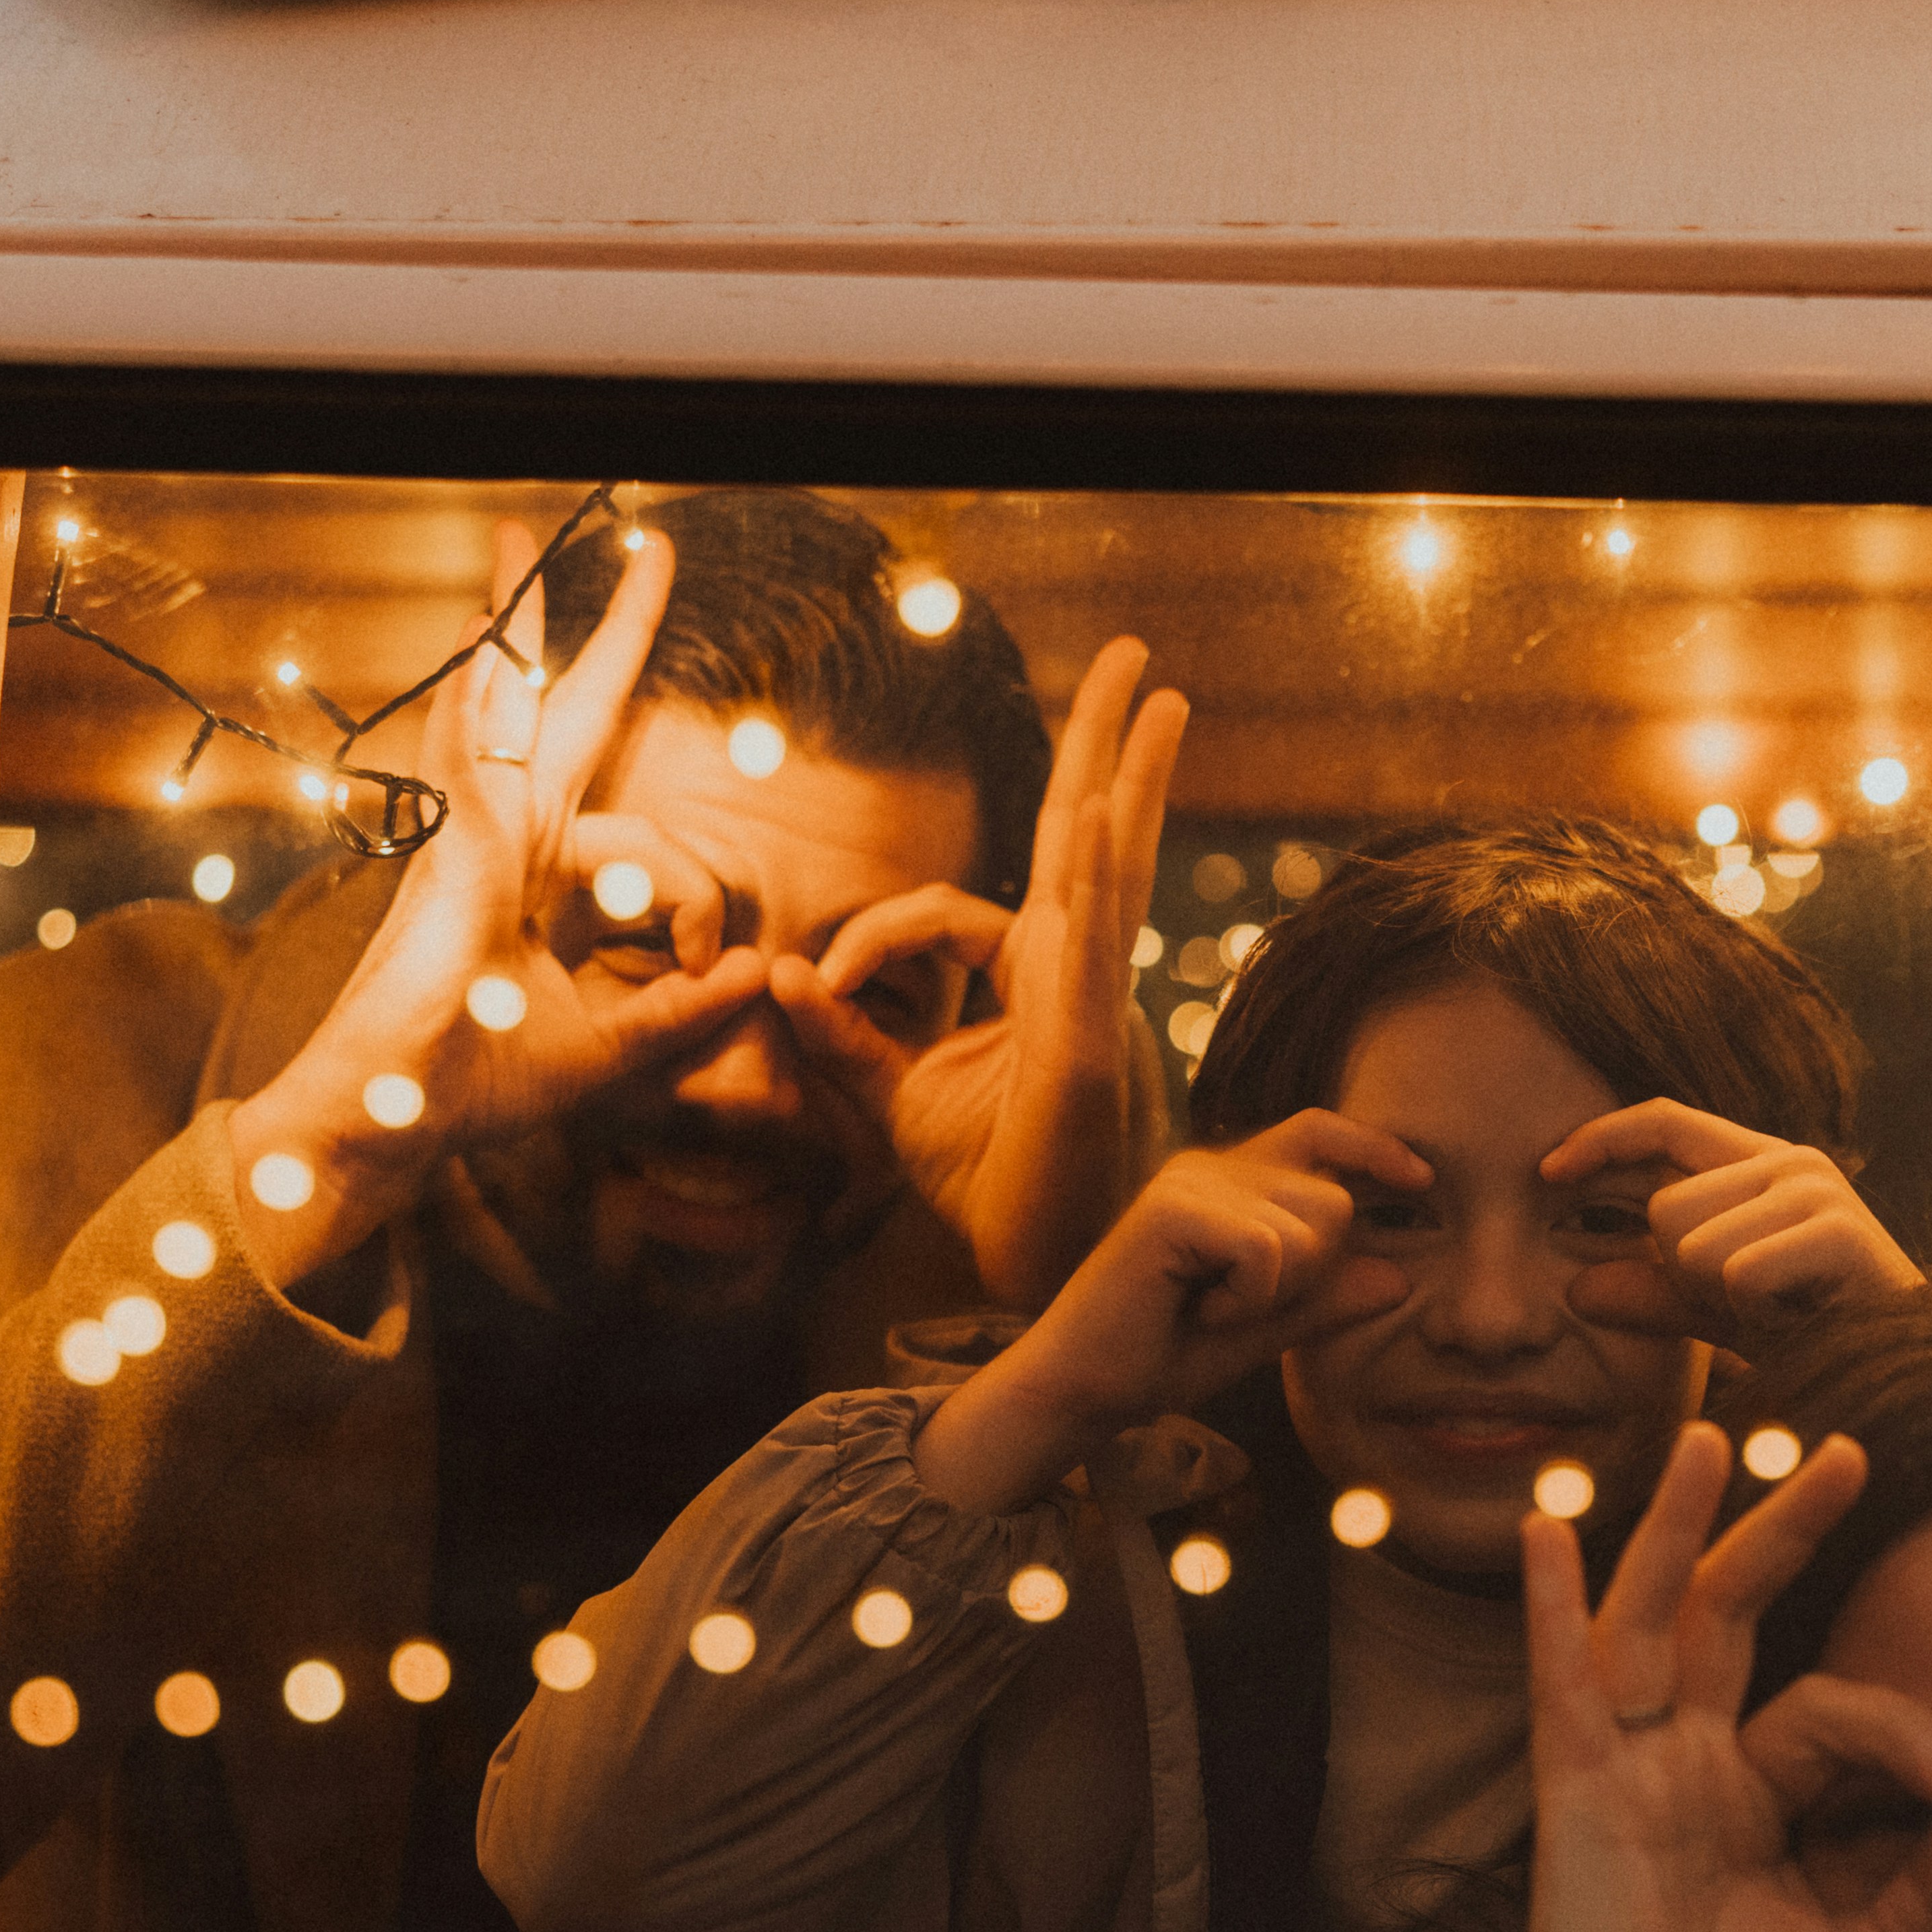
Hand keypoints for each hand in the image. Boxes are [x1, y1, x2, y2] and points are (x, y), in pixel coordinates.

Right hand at [223, 528, 768, 1288]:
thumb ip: (681, 1013)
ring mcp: (472, 845)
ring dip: (516, 632)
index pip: (645, 841)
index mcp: (544, 883)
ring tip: (517, 547)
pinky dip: (475, 704)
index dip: (698, 902)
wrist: (390, 1120)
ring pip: (509, 715)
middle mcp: (509, 846)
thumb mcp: (610, 1049)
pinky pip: (469, 767)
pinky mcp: (451, 862)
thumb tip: (757, 971)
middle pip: (565, 719)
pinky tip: (486, 641)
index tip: (707, 965)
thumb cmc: (478, 1086)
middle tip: (644, 551)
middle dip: (603, 637)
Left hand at [776, 637, 1182, 1309]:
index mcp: (1035, 986)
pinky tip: (1115, 803)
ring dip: (1129, 771)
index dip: (871, 934)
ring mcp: (1095, 1000)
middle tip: (1137, 659)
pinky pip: (1097, 935)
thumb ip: (843, 1040)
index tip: (810, 985)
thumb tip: (775, 978)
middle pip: (1088, 837)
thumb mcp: (892, 1104)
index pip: (952, 915)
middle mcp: (1076, 977)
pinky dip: (1105, 865)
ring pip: (1111, 864)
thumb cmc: (989, 1190)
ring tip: (1155, 691)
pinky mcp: (1091, 1038)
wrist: (1038, 1272)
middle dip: (1105, 745)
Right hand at [912, 1113, 1423, 1513]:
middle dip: (1315, 1271)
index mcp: (1230, 1180)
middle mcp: (1210, 1165)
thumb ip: (1325, 1301)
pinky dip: (1248, 1300)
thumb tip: (1400, 1278)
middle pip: (1333, 1200)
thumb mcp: (1264, 1330)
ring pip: (1309, 1230)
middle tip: (1242, 1305)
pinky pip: (1268, 1253)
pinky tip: (1197, 1311)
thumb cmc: (1163, 1355)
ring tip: (1212, 1307)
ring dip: (1277, 1293)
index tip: (1423, 1181)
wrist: (1082, 1388)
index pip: (1318, 1132)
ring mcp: (1189, 1181)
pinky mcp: (1172, 1209)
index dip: (1374, 1147)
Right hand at [1448, 1421, 1931, 1931]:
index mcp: (1754, 1801)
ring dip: (1681, 1532)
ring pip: (1654, 1624)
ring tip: (1710, 1441)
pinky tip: (1545, 1534)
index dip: (1905, 1731)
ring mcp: (1628, 1774)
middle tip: (1848, 1451)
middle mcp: (1688, 1768)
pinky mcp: (1578, 1800)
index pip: (1834, 1713)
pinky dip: (1550, 1609)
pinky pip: (1563, 1689)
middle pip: (1735, 1618)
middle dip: (1786, 1530)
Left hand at [1547, 1101, 1920, 1350]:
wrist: (1902, 1376)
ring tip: (1776, 1309)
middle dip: (1681, 1272)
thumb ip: (1655, 1297)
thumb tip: (1577, 1290)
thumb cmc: (1814, 1338)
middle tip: (1747, 1301)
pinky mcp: (1838, 1232)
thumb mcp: (1719, 1316)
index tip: (1547, 1172)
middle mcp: (1790, 1162)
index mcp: (1760, 1165)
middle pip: (1665, 1206)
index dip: (1602, 1139)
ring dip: (1717, 1296)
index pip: (1663, 1122)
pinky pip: (1736, 1275)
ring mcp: (1817, 1192)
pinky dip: (1752, 1312)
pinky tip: (1797, 1319)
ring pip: (1692, 1244)